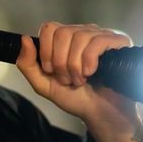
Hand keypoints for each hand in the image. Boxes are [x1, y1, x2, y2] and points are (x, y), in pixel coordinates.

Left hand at [15, 22, 142, 141]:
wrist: (100, 113)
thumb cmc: (75, 98)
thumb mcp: (44, 84)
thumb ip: (28, 64)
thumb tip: (24, 38)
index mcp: (66, 39)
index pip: (49, 28)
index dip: (46, 51)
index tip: (51, 71)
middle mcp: (84, 32)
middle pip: (62, 33)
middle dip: (60, 62)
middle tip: (68, 80)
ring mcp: (101, 35)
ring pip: (79, 37)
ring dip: (75, 65)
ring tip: (80, 80)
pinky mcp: (118, 41)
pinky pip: (98, 41)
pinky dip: (89, 60)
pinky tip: (91, 73)